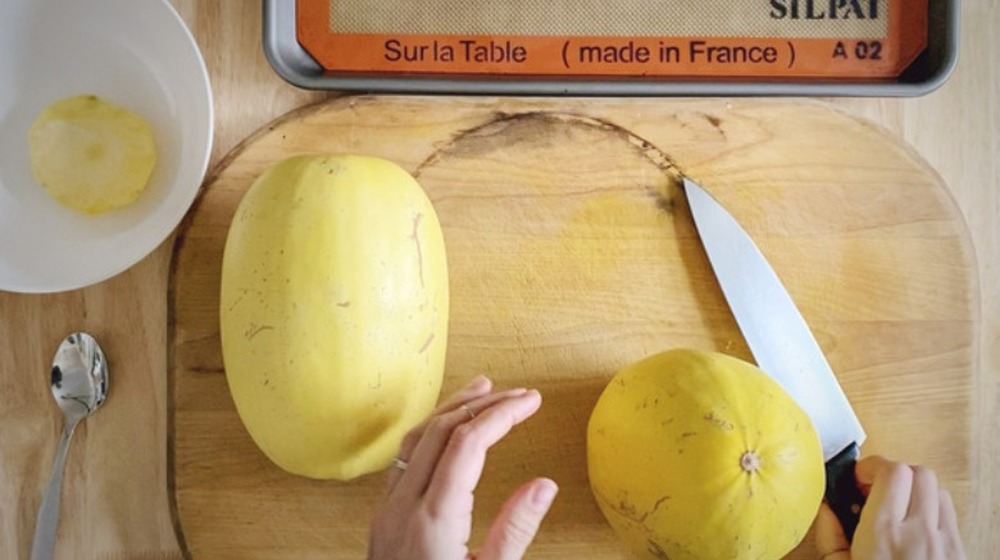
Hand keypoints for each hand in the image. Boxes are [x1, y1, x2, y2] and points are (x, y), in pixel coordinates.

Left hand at [367, 376, 557, 559]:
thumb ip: (515, 531)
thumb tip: (543, 485)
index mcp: (433, 519)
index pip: (468, 442)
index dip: (502, 413)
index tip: (531, 401)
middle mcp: (403, 506)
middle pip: (440, 429)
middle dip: (482, 403)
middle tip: (518, 393)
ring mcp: (388, 510)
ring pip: (416, 439)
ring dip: (451, 409)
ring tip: (481, 390)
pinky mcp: (383, 519)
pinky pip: (403, 459)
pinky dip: (429, 432)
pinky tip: (445, 432)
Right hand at [815, 455, 965, 558]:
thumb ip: (829, 537)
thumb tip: (825, 508)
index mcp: (883, 534)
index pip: (892, 471)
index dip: (872, 465)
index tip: (858, 475)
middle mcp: (918, 533)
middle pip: (918, 473)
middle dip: (894, 473)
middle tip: (874, 488)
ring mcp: (944, 543)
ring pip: (937, 490)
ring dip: (915, 492)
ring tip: (896, 508)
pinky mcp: (959, 553)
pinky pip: (949, 515)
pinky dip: (931, 512)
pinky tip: (914, 527)